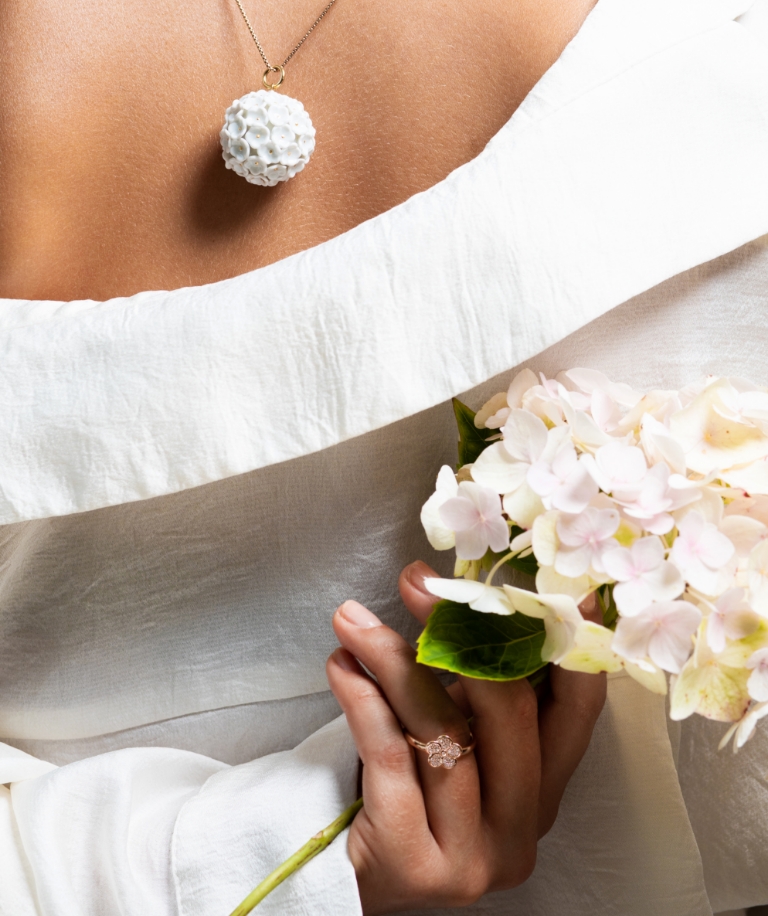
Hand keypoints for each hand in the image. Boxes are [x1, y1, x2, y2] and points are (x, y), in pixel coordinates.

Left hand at [326, 561, 605, 913]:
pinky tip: (341, 664)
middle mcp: (522, 828)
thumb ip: (479, 689)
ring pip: (444, 728)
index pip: (579, 707)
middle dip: (459, 630)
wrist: (348, 873)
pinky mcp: (417, 863)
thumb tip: (475, 591)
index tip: (526, 580)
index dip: (562, 637)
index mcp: (545, 790)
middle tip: (415, 580)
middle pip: (511, 710)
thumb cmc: (407, 792)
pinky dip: (362, 699)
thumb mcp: (460, 741)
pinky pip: (392, 756)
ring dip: (391, 658)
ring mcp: (475, 855)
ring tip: (352, 621)